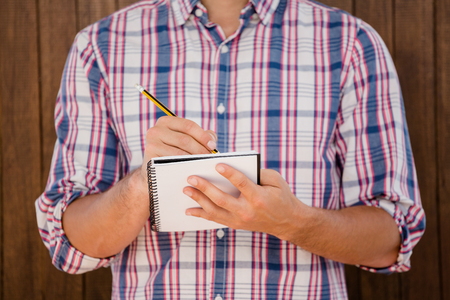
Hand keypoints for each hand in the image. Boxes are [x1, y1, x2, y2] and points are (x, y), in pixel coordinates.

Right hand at [140, 116, 216, 184]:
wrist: (154, 171)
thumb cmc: (174, 153)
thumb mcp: (185, 141)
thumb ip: (200, 136)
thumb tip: (212, 138)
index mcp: (166, 121)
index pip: (188, 126)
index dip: (203, 136)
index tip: (213, 146)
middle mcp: (156, 130)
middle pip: (185, 139)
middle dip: (200, 149)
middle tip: (210, 158)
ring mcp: (151, 143)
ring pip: (179, 152)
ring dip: (194, 159)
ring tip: (204, 165)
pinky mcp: (150, 157)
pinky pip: (172, 162)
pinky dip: (184, 166)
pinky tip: (193, 170)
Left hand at [183, 164, 308, 238]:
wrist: (287, 222)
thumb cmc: (281, 196)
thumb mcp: (276, 180)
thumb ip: (259, 173)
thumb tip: (237, 166)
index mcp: (259, 197)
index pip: (241, 183)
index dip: (229, 173)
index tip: (217, 164)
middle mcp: (247, 211)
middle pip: (222, 199)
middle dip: (205, 188)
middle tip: (191, 177)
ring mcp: (239, 220)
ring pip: (215, 211)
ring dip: (199, 200)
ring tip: (186, 190)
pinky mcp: (235, 224)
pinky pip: (215, 219)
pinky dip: (201, 214)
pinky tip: (189, 210)